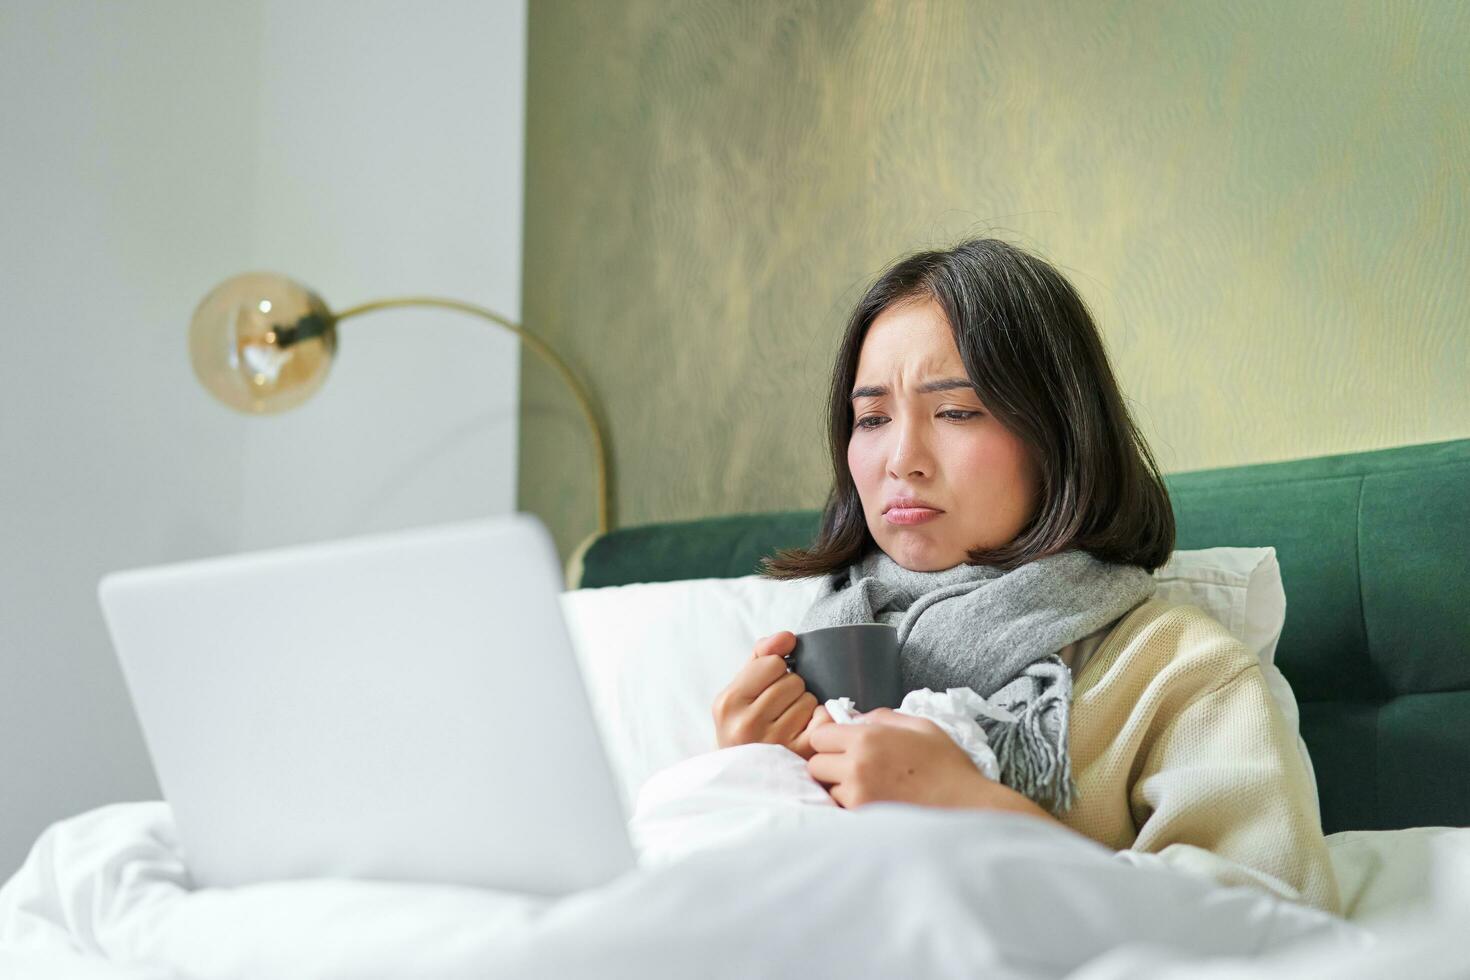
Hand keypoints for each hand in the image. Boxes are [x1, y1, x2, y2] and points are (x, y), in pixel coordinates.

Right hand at [712, 632, 821, 757]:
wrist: (742, 775)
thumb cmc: (743, 723)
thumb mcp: (740, 688)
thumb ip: (761, 655)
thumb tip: (787, 637)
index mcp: (728, 703)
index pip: (772, 663)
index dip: (774, 671)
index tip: (766, 687)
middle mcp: (747, 725)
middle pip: (793, 681)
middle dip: (790, 689)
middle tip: (778, 708)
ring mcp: (774, 744)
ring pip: (809, 700)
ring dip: (804, 706)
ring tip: (788, 721)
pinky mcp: (799, 757)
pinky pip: (823, 720)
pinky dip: (818, 721)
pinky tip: (803, 731)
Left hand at [805, 708, 1057, 822]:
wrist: (966, 807)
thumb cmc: (947, 765)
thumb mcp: (920, 726)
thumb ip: (884, 717)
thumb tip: (858, 718)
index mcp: (867, 738)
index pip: (819, 735)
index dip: (830, 739)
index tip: (843, 745)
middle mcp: (855, 766)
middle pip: (815, 765)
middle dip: (830, 765)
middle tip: (853, 769)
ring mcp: (857, 797)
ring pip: (827, 791)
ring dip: (839, 789)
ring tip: (868, 789)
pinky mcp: (862, 821)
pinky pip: (841, 812)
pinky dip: (851, 808)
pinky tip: (873, 804)